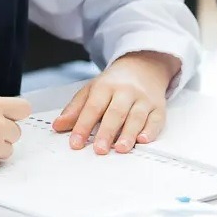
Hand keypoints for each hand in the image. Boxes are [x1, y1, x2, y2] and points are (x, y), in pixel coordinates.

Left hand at [52, 51, 179, 154]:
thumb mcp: (91, 90)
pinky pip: (156, 119)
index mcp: (105, 86)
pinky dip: (151, 130)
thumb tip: (58, 125)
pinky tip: (143, 140)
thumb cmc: (114, 83)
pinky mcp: (159, 107)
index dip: (83, 126)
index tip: (75, 142)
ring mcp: (144, 99)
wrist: (143, 67)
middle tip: (99, 149)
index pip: (92, 107)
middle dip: (106, 132)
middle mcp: (126, 91)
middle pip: (115, 113)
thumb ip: (75, 109)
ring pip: (136, 117)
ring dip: (129, 134)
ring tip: (120, 148)